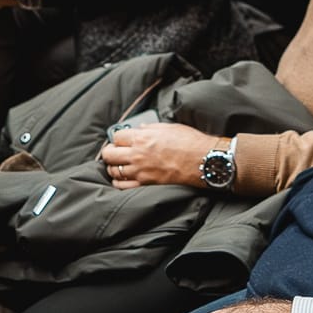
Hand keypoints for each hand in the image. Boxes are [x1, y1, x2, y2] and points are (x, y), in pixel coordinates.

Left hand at [101, 122, 220, 188]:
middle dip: (109, 152)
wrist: (202, 161)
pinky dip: (119, 182)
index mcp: (142, 137)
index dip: (117, 138)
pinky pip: (123, 186)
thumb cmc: (189, 142)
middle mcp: (137, 154)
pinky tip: (121, 179)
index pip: (116, 137)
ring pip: (114, 170)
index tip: (120, 140)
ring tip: (117, 166)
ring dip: (113, 167)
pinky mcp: (146, 184)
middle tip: (113, 153)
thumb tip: (141, 128)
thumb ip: (150, 128)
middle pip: (109, 154)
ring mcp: (140, 170)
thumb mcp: (168, 127)